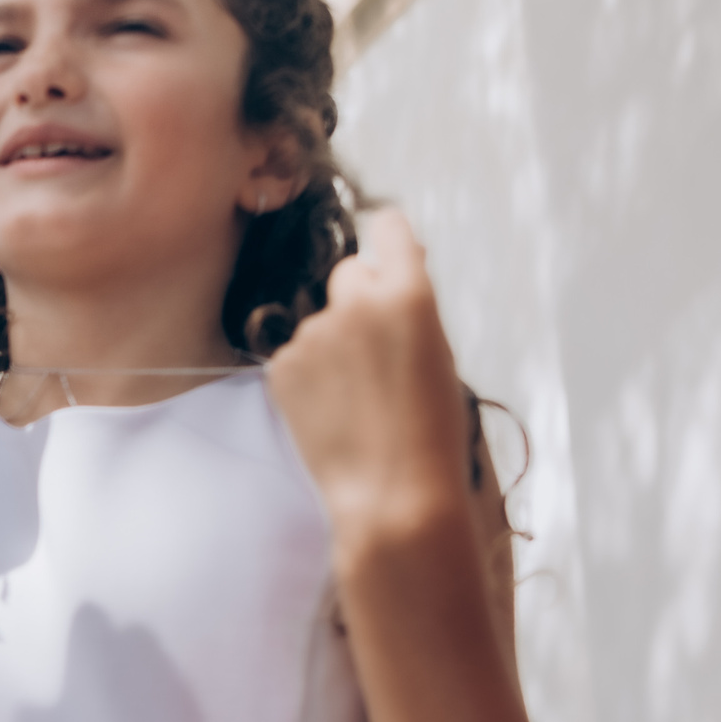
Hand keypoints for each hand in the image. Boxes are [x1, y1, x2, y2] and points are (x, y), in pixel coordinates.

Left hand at [264, 207, 473, 554]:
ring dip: (336, 345)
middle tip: (379, 347)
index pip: (389, 228)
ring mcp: (313, 334)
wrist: (393, 493)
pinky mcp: (281, 365)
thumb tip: (391, 272)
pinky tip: (333, 412)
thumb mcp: (439, 354)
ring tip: (360, 398)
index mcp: (409, 294)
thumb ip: (410, 308)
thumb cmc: (431, 430)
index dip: (389, 239)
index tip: (388, 246)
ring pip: (322, 320)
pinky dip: (310, 376)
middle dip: (361, 296)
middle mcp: (357, 303)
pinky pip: (298, 356)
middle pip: (350, 271)